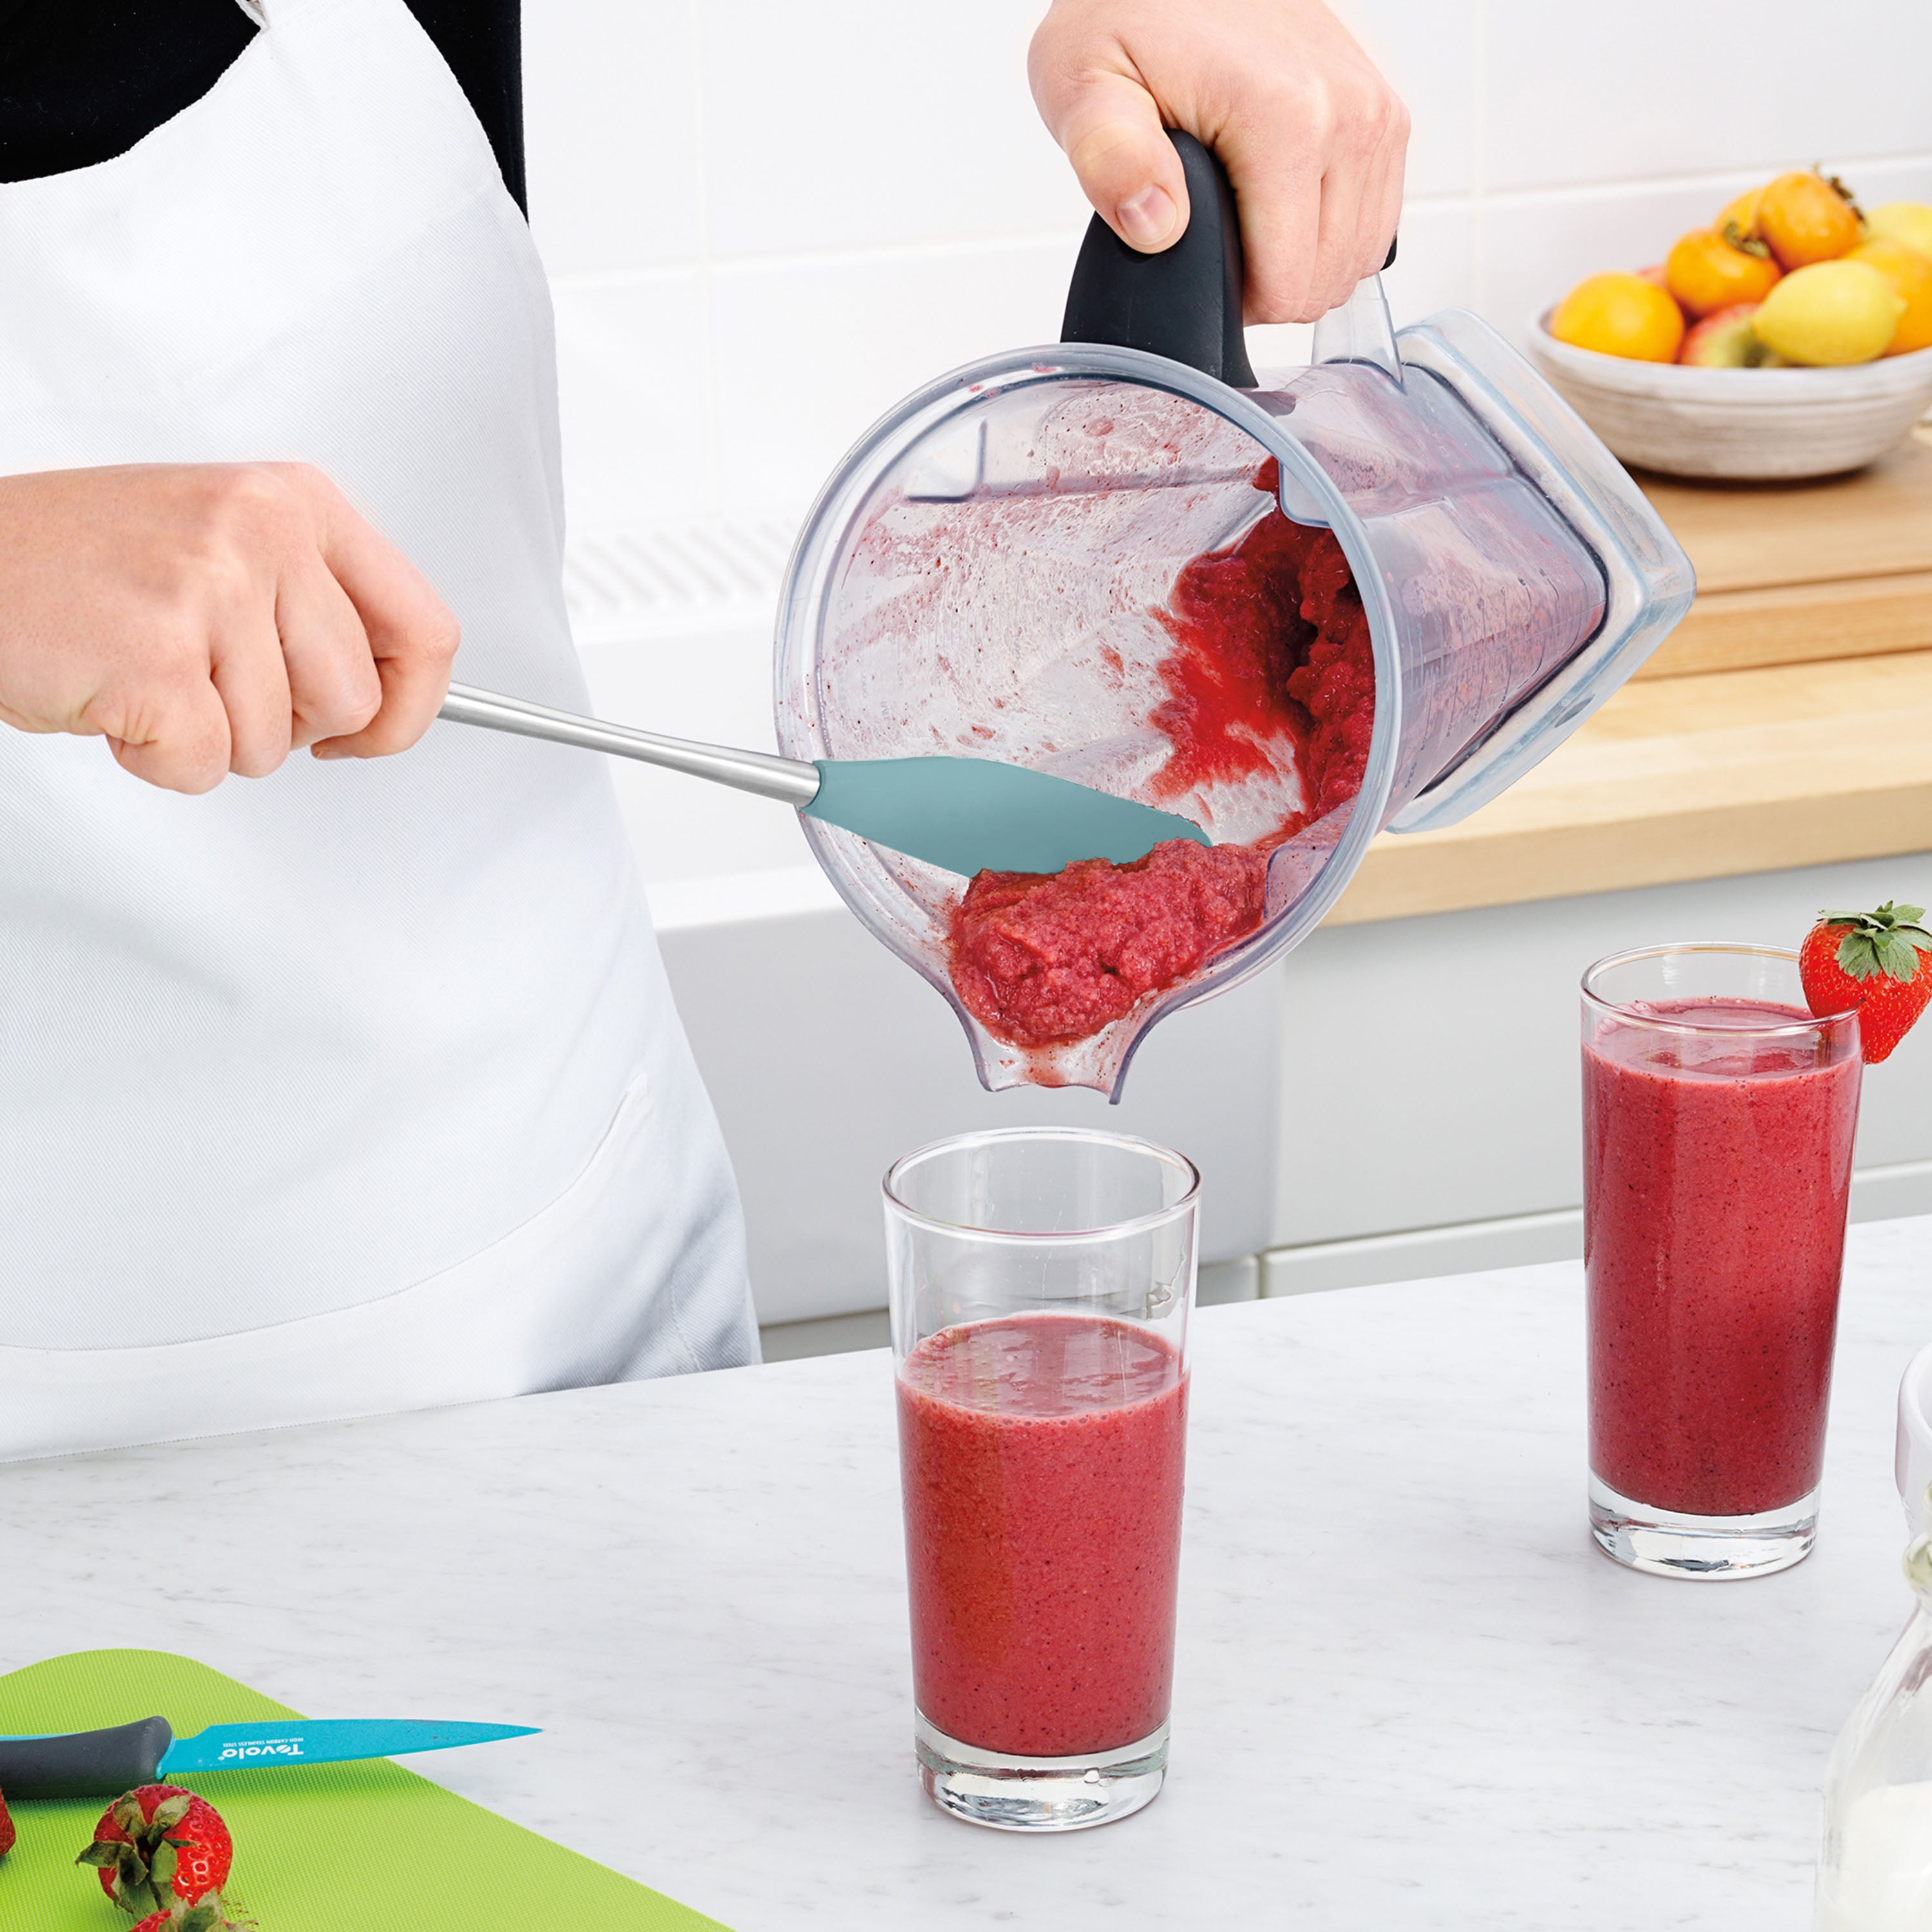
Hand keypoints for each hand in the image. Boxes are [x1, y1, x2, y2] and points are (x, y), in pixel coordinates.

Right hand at [0, 463, 459, 792]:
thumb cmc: (82, 564)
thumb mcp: (225, 547)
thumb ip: (314, 605)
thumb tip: (391, 695)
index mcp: (296, 503)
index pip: (426, 633)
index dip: (407, 708)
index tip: (367, 730)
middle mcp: (263, 533)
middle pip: (354, 700)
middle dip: (289, 726)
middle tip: (213, 688)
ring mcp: (211, 589)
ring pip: (279, 742)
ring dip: (213, 740)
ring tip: (150, 677)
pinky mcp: (157, 656)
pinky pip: (205, 765)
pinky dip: (158, 760)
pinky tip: (115, 699)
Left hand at [1029, 0, 1407, 323]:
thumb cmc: (1127, 14)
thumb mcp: (1083, 81)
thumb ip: (1109, 157)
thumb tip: (1155, 226)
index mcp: (1287, 118)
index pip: (1286, 287)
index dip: (1233, 301)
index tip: (1194, 260)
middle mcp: (1351, 114)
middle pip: (1325, 281)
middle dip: (1267, 286)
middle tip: (1211, 237)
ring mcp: (1378, 113)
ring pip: (1356, 259)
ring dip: (1300, 261)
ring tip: (1242, 219)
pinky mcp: (1385, 114)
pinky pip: (1374, 222)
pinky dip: (1328, 233)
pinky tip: (1279, 207)